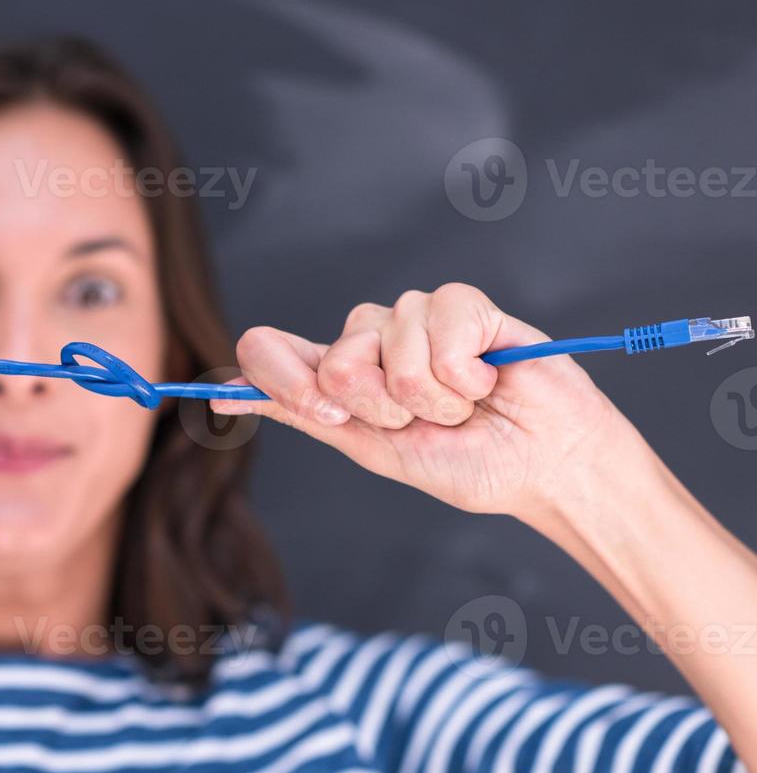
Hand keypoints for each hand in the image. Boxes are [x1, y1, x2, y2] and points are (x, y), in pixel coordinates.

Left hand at [213, 283, 636, 519]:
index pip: (269, 348)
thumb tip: (226, 396)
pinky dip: (466, 370)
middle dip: (382, 405)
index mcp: (339, 378)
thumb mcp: (376, 449)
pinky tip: (489, 379)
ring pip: (391, 341)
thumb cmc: (468, 463)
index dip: (274, 374)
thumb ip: (308, 415)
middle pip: (335, 355)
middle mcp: (370, 341)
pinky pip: (441, 324)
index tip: (320, 410)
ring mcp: (414, 319)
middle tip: (425, 422)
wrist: (545, 467)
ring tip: (466, 404)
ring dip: (432, 394)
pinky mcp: (462, 305)